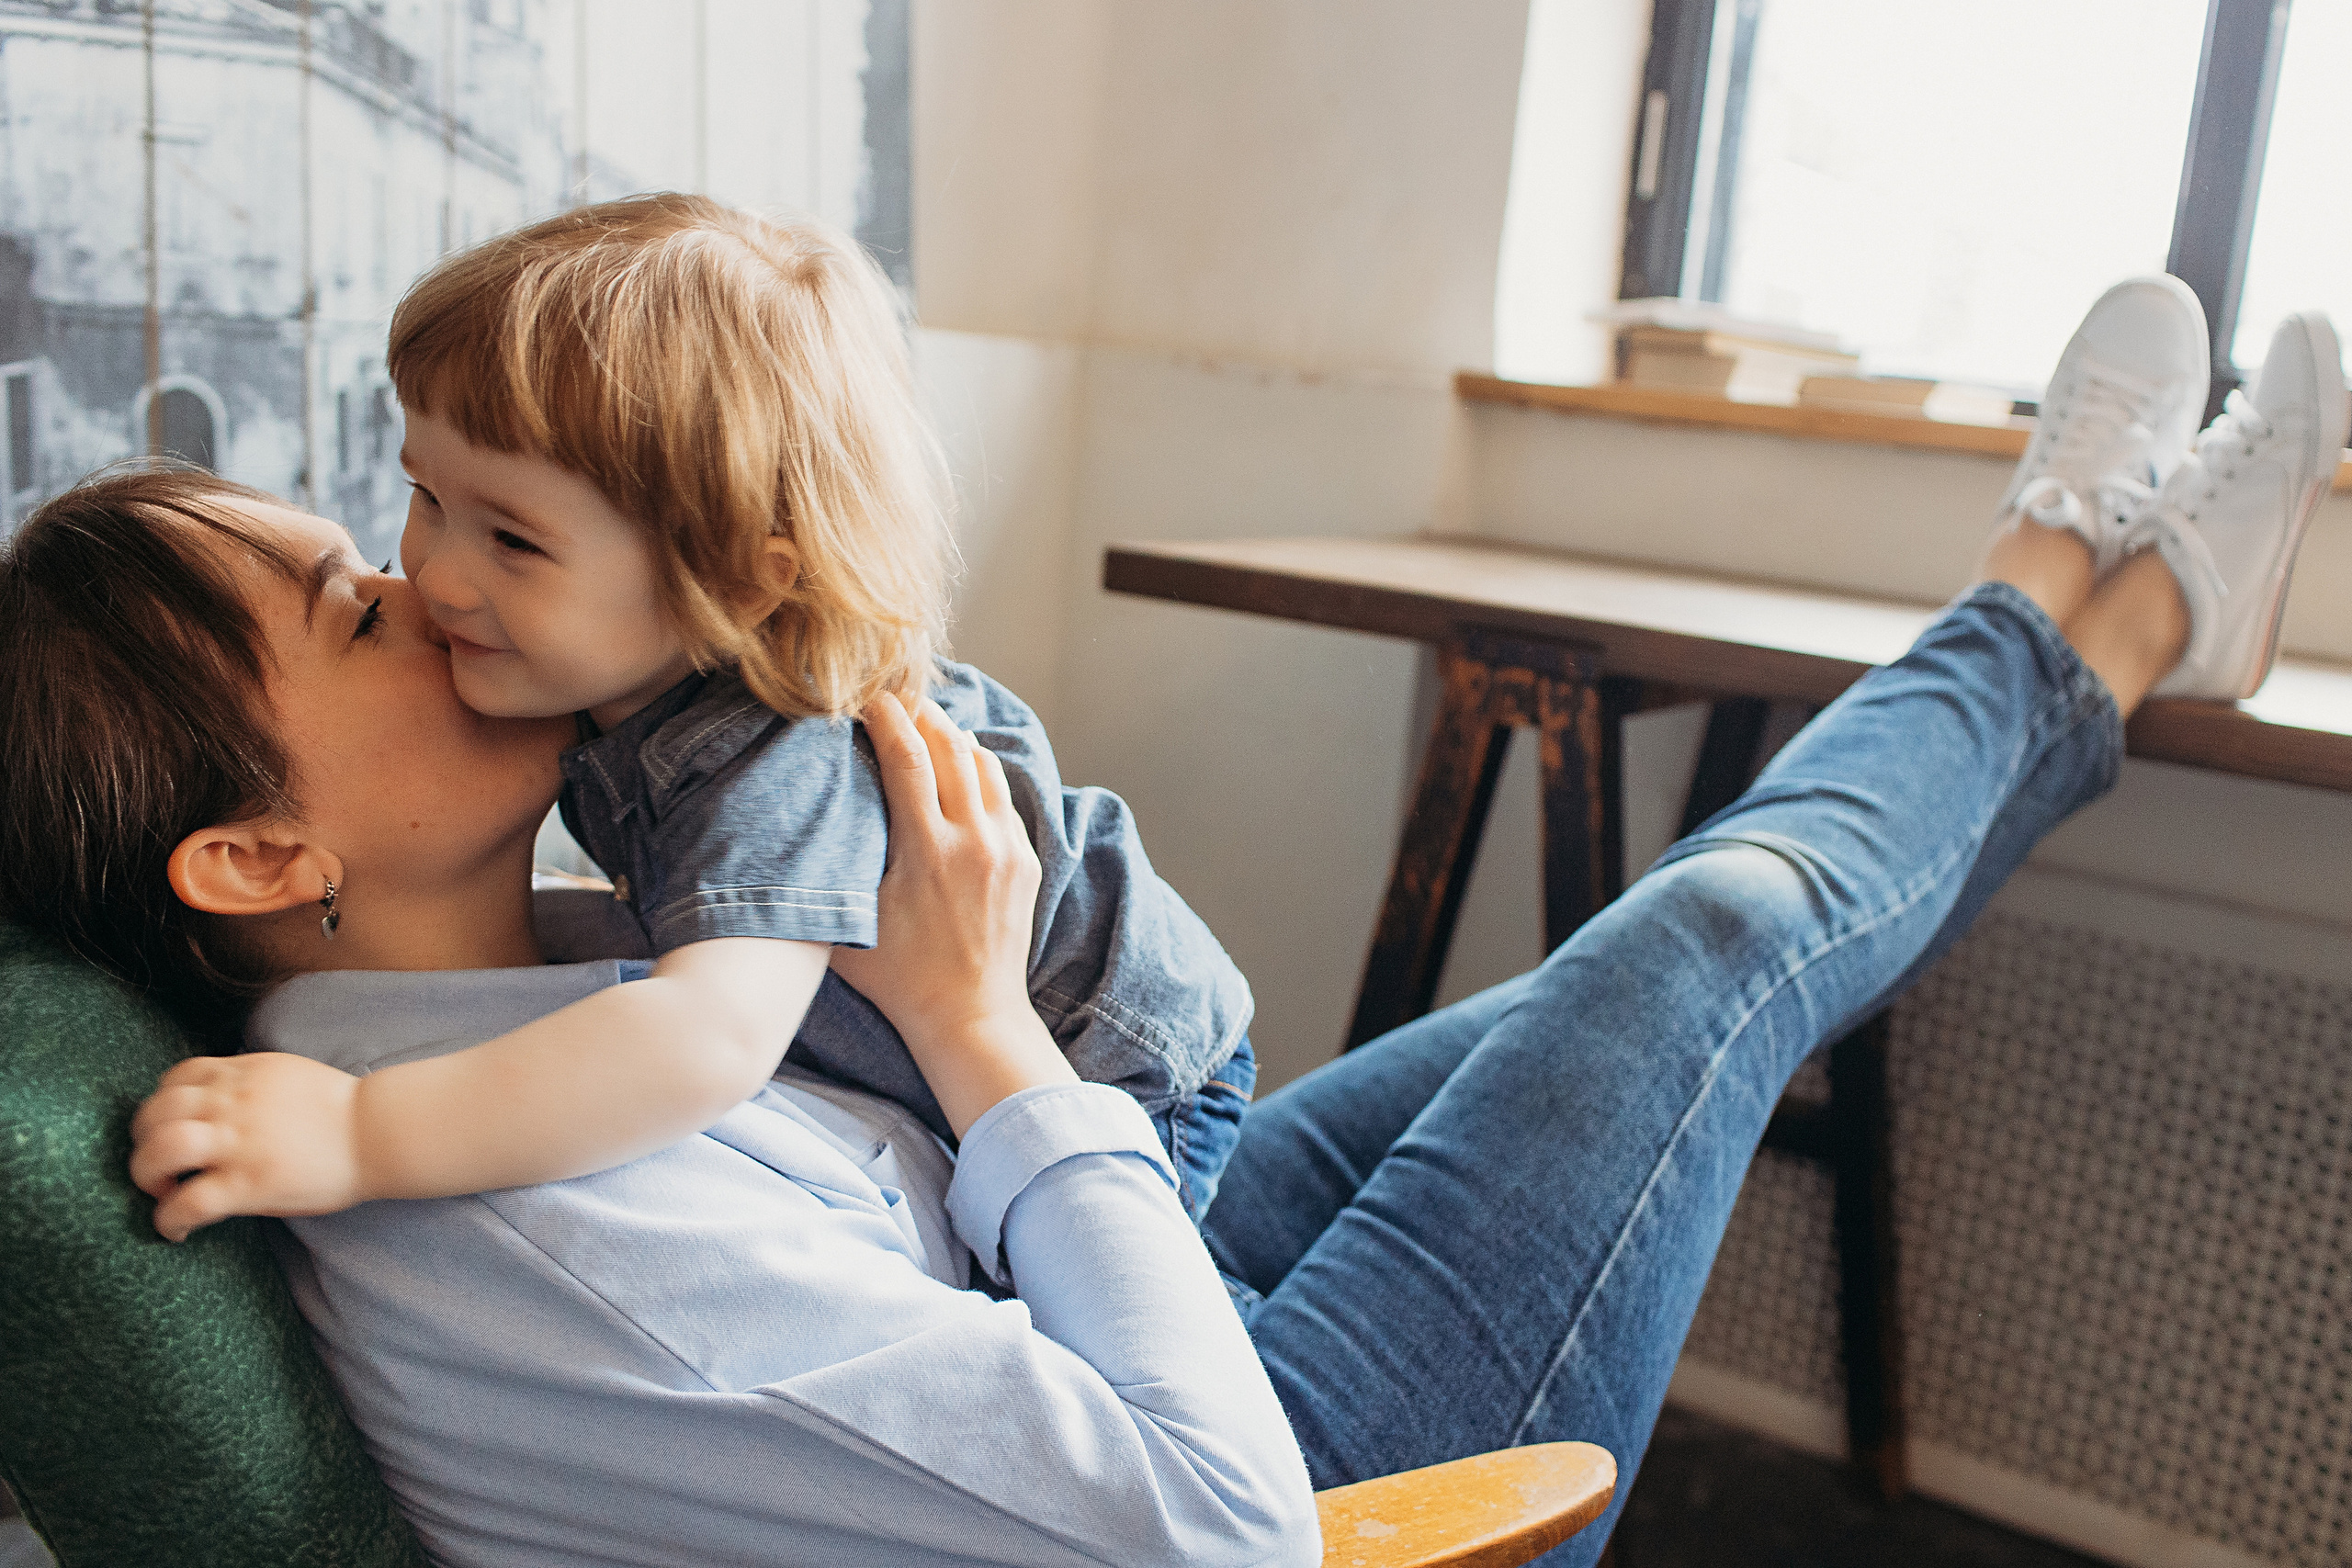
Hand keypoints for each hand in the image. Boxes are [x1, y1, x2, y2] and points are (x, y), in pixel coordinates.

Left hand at [129, 1053, 368, 1240]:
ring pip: (161, 1149)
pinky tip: (177, 1230)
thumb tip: (217, 1106)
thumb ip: (248, 1086)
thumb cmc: (344, 1111)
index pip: (176, 1077)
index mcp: (245, 1074)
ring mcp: (239, 1143)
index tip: (171, 1127)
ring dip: (147, 1174)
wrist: (382, 1133)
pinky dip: (168, 1220)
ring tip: (163, 1192)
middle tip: (161, 1166)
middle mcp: (234, 1103)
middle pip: (155, 1111)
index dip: (163, 1104)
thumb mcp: (288, 1078)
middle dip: (143, 1141)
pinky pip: (188, 1202)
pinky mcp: (249, 1183)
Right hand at [831, 694, 1072, 1135]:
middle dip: (923, 715)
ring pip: (984, 766)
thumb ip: (833, 869)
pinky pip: (1002, 797)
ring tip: (929, 722)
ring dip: (955, 737)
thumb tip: (804, 822)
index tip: (870, 699)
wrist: (972, 1016)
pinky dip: (980, 771)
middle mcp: (974, 841)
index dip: (888, 719)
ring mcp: (1006, 849)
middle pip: (951, 748)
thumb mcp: (852, 923)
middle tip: (898, 696)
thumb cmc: (900, 978)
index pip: (908, 758)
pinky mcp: (1024, 861)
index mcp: (928, 850)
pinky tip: (962, 766)